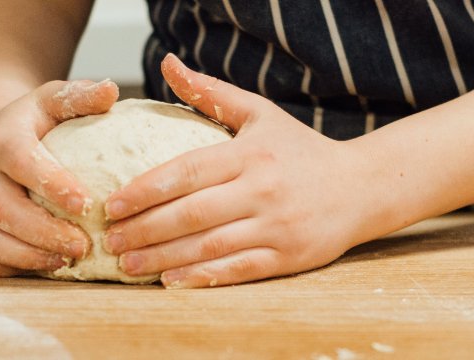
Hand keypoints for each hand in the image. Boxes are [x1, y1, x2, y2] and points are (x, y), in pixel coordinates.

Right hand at [0, 79, 118, 276]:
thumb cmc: (30, 125)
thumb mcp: (51, 101)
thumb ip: (80, 97)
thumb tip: (110, 90)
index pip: (22, 163)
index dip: (53, 185)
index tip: (87, 205)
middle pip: (4, 209)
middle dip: (45, 233)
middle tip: (83, 246)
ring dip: (27, 256)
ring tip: (65, 262)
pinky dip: (4, 269)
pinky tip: (38, 268)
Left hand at [104, 54, 396, 287]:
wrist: (364, 187)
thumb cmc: (302, 150)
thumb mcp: (260, 114)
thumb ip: (210, 93)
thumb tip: (169, 64)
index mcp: (250, 154)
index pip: (188, 171)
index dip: (146, 189)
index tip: (112, 204)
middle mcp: (263, 190)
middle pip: (192, 213)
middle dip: (145, 228)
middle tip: (109, 239)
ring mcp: (277, 226)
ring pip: (210, 246)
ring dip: (163, 257)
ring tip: (127, 263)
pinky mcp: (289, 256)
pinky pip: (238, 270)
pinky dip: (202, 277)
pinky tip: (170, 281)